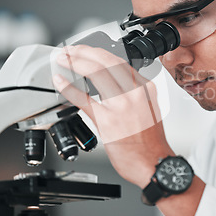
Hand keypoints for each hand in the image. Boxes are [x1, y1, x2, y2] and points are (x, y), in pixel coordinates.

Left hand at [52, 44, 174, 187]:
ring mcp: (121, 105)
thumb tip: (114, 85)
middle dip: (84, 51)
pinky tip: (60, 82)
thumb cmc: (151, 142)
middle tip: (70, 50)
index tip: (86, 50)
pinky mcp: (107, 120)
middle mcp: (135, 92)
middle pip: (106, 61)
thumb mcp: (150, 109)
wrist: (155, 164)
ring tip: (63, 60)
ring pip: (96, 72)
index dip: (97, 52)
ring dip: (75, 62)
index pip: (119, 61)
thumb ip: (134, 94)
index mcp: (145, 88)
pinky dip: (69, 88)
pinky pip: (84, 99)